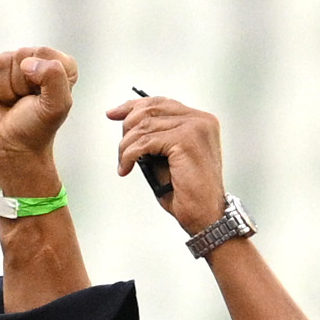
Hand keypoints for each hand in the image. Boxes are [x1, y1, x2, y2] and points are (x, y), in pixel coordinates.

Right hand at [0, 46, 78, 172]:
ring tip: (11, 102)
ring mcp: (9, 65)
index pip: (43, 52)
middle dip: (20, 84)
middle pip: (20, 55)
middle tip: (24, 102)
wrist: (11, 148)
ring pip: (0, 62)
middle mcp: (34, 60)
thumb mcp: (57, 106)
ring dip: (4, 89)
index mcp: (58, 65)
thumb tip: (26, 63)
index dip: (39, 76)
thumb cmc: (36, 127)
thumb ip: (55, 77)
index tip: (40, 97)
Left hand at [109, 93, 229, 235]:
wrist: (206, 216)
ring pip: (144, 125)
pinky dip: (129, 155)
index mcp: (201, 121)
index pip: (161, 103)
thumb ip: (156, 140)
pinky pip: (145, 141)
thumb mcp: (169, 159)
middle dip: (128, 128)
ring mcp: (195, 127)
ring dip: (126, 146)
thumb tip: (128, 127)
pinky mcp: (185, 140)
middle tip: (121, 151)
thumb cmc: (188, 194)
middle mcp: (201, 120)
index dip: (134, 106)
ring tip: (123, 163)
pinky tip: (126, 168)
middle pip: (150, 109)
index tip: (113, 114)